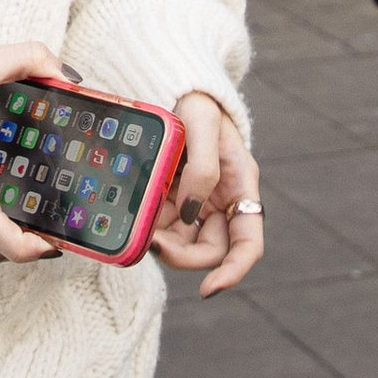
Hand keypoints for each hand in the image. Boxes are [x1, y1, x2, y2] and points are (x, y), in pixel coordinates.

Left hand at [153, 96, 264, 298]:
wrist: (176, 87)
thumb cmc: (198, 102)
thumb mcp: (203, 124)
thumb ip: (202, 168)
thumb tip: (190, 212)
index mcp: (241, 188)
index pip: (247, 245)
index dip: (233, 273)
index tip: (208, 290)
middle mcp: (220, 203)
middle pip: (209, 252)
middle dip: (181, 256)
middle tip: (151, 243)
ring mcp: (194, 204)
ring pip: (180, 243)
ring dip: (159, 241)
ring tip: (137, 221)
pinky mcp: (169, 200)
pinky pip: (159, 225)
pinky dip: (145, 225)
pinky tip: (130, 212)